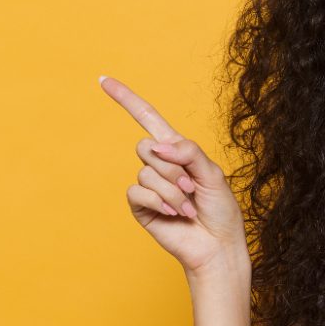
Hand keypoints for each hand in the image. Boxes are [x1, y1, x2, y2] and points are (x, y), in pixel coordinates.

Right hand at [99, 75, 247, 275]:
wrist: (217, 245)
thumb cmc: (220, 210)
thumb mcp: (212, 173)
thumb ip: (188, 152)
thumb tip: (158, 146)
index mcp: (177, 151)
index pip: (147, 118)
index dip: (127, 99)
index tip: (104, 80)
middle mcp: (159, 165)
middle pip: (145, 147)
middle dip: (172, 168)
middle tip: (191, 188)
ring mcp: (148, 187)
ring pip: (146, 173)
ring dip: (172, 191)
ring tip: (188, 207)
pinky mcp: (141, 208)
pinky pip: (138, 192)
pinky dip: (159, 202)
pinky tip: (174, 214)